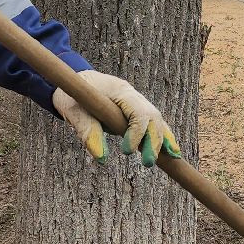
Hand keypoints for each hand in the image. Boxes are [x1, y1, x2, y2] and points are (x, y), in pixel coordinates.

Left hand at [53, 70, 180, 166]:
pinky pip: (154, 123)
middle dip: (154, 141)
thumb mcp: (74, 112)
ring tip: (171, 159)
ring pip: (157, 120)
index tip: (126, 151)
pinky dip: (163, 136)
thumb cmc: (71, 94)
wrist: (73, 80)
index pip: (139, 112)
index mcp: (119, 91)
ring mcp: (137, 101)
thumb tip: (102, 158)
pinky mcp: (135, 109)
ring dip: (162, 140)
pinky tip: (172, 151)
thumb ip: (88, 132)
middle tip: (148, 163)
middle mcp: (133, 95)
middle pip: (153, 117)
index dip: (137, 133)